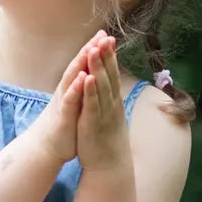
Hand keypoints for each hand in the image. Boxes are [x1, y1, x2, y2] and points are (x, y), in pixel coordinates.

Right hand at [28, 37, 98, 166]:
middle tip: (101, 34)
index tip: (105, 35)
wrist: (46, 148)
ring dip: (81, 63)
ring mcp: (64, 102)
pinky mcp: (63, 115)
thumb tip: (87, 75)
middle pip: (78, 66)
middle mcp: (67, 91)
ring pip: (72, 79)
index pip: (84, 65)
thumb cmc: (63, 125)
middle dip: (89, 50)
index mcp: (73, 89)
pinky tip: (82, 77)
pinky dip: (76, 88)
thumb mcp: (75, 104)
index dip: (94, 50)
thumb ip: (80, 90)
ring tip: (91, 48)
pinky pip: (70, 100)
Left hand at [75, 32, 130, 171]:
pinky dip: (90, 91)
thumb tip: (110, 87)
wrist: (109, 165)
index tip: (108, 37)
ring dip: (98, 68)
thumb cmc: (107, 139)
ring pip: (102, 86)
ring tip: (94, 49)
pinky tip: (88, 78)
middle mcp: (111, 104)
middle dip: (106, 55)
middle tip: (105, 36)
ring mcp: (104, 113)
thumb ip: (109, 100)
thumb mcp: (109, 116)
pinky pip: (92, 105)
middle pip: (109, 75)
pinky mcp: (94, 124)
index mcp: (113, 101)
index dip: (110, 56)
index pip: (112, 74)